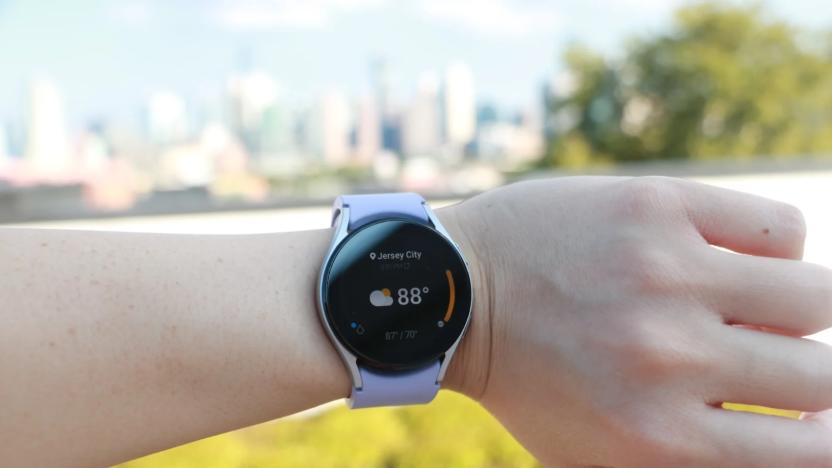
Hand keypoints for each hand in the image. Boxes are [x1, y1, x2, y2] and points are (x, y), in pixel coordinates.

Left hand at [442, 176, 831, 466]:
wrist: (455, 294)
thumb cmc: (528, 384)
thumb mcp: (592, 456)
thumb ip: (686, 464)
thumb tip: (789, 442)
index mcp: (661, 436)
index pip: (811, 450)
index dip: (823, 435)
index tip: (810, 420)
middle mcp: (672, 357)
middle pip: (822, 374)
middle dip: (807, 373)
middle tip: (764, 355)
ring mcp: (666, 275)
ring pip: (814, 295)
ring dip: (795, 308)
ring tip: (751, 304)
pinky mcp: (655, 208)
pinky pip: (779, 228)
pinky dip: (772, 247)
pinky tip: (727, 257)